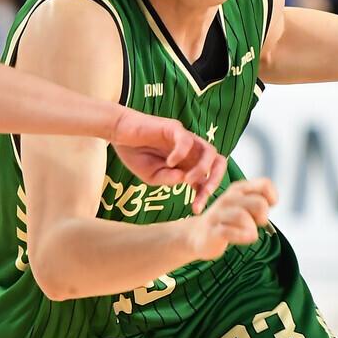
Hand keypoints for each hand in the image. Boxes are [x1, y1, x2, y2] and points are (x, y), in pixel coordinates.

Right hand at [110, 107, 226, 213]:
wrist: (119, 135)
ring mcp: (185, 139)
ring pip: (209, 150)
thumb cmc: (136, 154)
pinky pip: (186, 139)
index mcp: (188, 165)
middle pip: (218, 163)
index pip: (206, 180)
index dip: (204, 195)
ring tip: (187, 180)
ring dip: (202, 168)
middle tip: (205, 194)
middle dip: (215, 180)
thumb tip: (184, 180)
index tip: (195, 209)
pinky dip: (181, 152)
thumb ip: (168, 179)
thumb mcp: (151, 176)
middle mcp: (191, 152)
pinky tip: (169, 162)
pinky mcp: (174, 128)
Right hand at [187, 178, 277, 260]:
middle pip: (259, 204)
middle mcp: (229, 198)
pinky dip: (242, 237)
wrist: (198, 235)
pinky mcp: (213, 231)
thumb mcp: (244, 206)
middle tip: (256, 224)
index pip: (265, 185)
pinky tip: (242, 239)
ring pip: (243, 217)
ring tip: (249, 234)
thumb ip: (259, 201)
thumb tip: (272, 201)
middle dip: (262, 217)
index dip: (272, 199)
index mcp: (239, 189)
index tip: (264, 209)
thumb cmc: (227, 221)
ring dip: (252, 230)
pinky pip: (230, 232)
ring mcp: (219, 214)